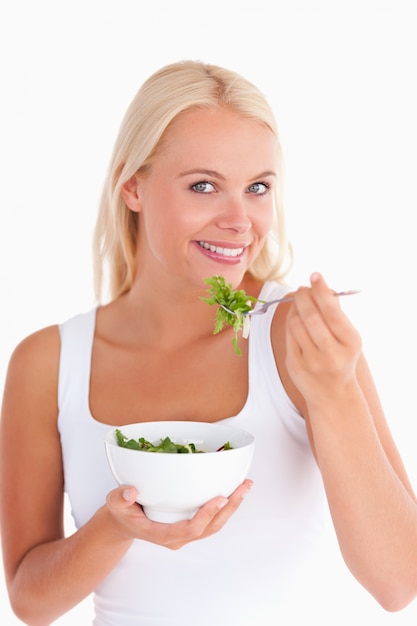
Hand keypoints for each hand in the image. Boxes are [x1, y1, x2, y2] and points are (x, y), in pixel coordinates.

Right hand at [105, 479, 252, 549]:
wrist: (123, 523)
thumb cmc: (121, 511)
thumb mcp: (115, 503)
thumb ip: (120, 497)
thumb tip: (131, 491)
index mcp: (163, 534)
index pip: (191, 529)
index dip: (207, 515)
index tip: (221, 497)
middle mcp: (179, 536)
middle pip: (211, 527)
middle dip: (230, 507)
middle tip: (244, 486)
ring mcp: (186, 532)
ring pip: (216, 524)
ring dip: (232, 506)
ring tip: (245, 485)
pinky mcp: (190, 524)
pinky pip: (212, 518)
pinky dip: (225, 505)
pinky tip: (233, 488)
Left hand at [285, 272, 361, 401]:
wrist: (333, 394)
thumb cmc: (341, 357)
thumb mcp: (348, 337)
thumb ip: (336, 314)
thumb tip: (322, 287)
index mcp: (350, 343)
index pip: (332, 312)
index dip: (322, 291)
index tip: (315, 276)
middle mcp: (332, 353)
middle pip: (311, 317)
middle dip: (304, 297)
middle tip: (302, 288)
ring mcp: (312, 361)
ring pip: (296, 324)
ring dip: (296, 308)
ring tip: (300, 303)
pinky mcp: (296, 366)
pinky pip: (289, 336)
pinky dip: (291, 322)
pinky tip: (295, 318)